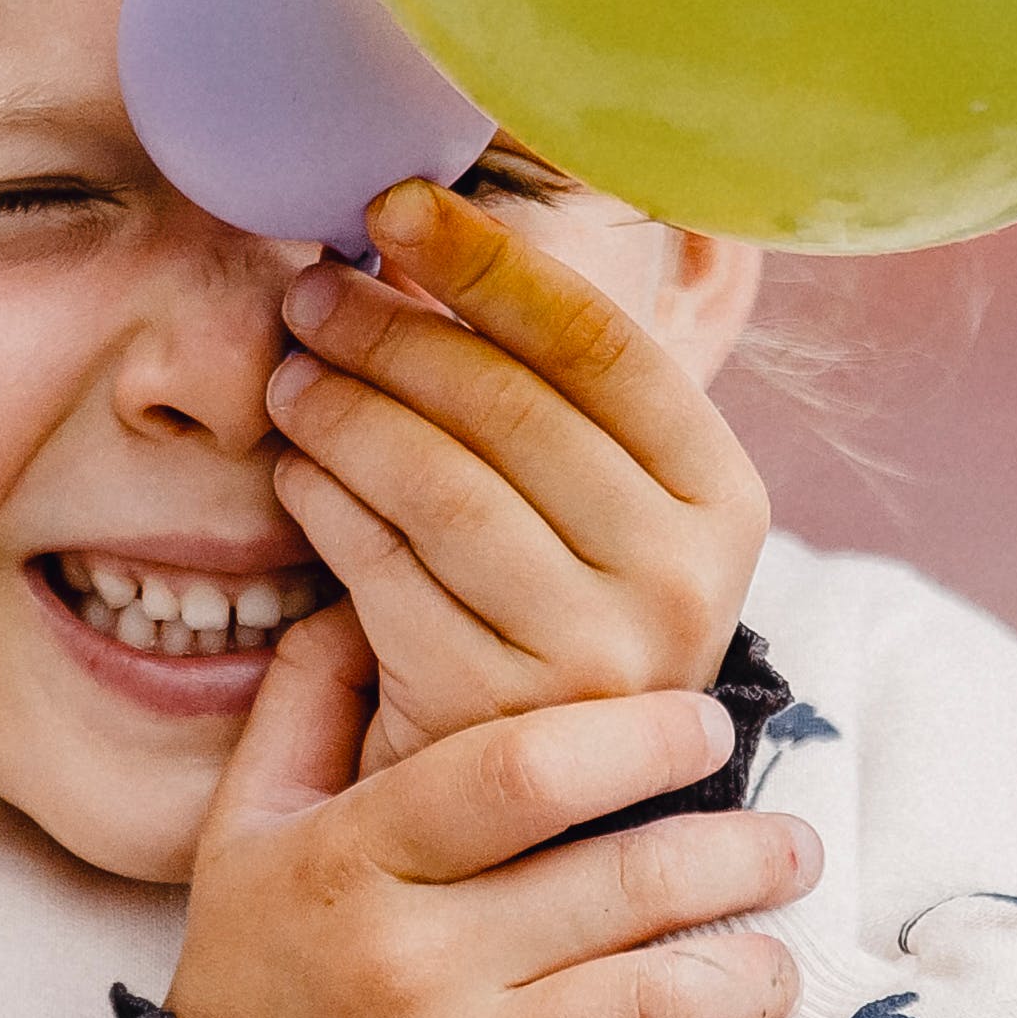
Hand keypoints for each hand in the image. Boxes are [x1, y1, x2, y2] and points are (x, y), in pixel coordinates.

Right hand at [165, 608, 818, 1017]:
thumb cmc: (251, 988)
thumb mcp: (243, 834)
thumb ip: (309, 704)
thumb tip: (375, 593)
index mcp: (347, 861)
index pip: (526, 768)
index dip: (643, 737)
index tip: (710, 730)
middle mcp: (404, 967)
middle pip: (626, 881)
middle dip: (743, 855)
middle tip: (792, 847)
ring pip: (658, 1005)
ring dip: (751, 976)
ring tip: (775, 962)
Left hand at [267, 177, 771, 783]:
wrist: (539, 811)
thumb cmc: (552, 607)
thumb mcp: (590, 500)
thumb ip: (543, 387)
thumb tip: (419, 226)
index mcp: (725, 498)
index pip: (601, 345)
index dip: (489, 263)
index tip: (392, 206)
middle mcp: (684, 578)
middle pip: (511, 409)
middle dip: (391, 333)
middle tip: (311, 295)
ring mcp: (598, 656)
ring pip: (441, 488)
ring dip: (346, 412)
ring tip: (291, 375)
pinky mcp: (499, 715)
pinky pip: (385, 573)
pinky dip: (327, 504)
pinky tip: (297, 470)